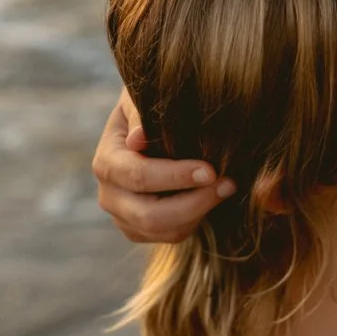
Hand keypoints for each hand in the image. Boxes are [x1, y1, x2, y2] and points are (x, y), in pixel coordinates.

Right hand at [91, 89, 233, 243]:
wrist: (149, 127)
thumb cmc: (150, 108)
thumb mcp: (141, 99)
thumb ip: (141, 113)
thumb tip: (138, 139)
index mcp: (107, 161)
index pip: (138, 177)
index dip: (176, 176)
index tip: (210, 170)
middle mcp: (109, 195)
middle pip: (149, 215)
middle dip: (194, 202)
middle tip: (228, 184)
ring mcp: (124, 217)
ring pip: (163, 231)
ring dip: (200, 212)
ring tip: (227, 187)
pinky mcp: (140, 230)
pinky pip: (171, 236)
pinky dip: (195, 221)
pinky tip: (211, 197)